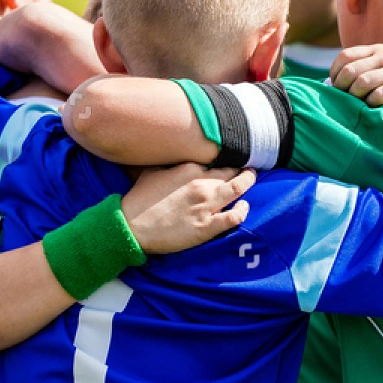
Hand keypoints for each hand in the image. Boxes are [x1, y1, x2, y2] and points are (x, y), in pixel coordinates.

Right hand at [122, 164, 254, 254]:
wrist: (131, 226)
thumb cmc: (139, 199)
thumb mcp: (151, 171)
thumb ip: (168, 163)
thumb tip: (172, 156)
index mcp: (189, 167)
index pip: (216, 159)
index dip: (225, 160)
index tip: (229, 161)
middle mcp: (201, 183)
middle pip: (231, 171)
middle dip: (241, 169)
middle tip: (246, 169)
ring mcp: (206, 205)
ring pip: (238, 188)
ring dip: (248, 182)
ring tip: (250, 179)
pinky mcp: (207, 226)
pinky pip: (235, 216)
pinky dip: (243, 210)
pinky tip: (243, 206)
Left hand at [331, 45, 382, 105]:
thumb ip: (371, 64)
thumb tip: (343, 80)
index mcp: (378, 49)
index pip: (345, 56)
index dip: (335, 72)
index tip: (335, 85)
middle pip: (350, 71)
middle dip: (341, 87)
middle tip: (343, 99)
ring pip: (362, 83)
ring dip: (355, 96)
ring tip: (359, 104)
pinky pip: (380, 95)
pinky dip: (372, 103)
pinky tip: (375, 107)